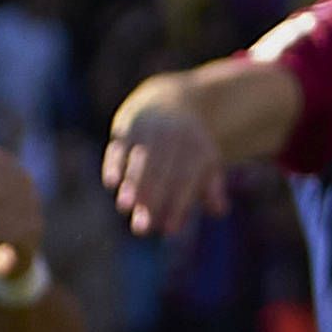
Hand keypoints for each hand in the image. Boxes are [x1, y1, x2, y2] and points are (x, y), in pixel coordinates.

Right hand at [102, 99, 226, 243]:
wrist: (169, 100)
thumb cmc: (188, 144)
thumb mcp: (205, 160)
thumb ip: (211, 186)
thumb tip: (219, 211)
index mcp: (196, 148)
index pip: (186, 181)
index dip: (178, 206)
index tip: (169, 231)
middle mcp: (173, 137)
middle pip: (162, 172)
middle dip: (151, 200)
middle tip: (141, 229)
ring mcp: (149, 130)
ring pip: (140, 160)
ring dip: (132, 183)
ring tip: (125, 207)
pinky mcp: (128, 126)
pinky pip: (121, 146)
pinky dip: (115, 163)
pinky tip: (111, 183)